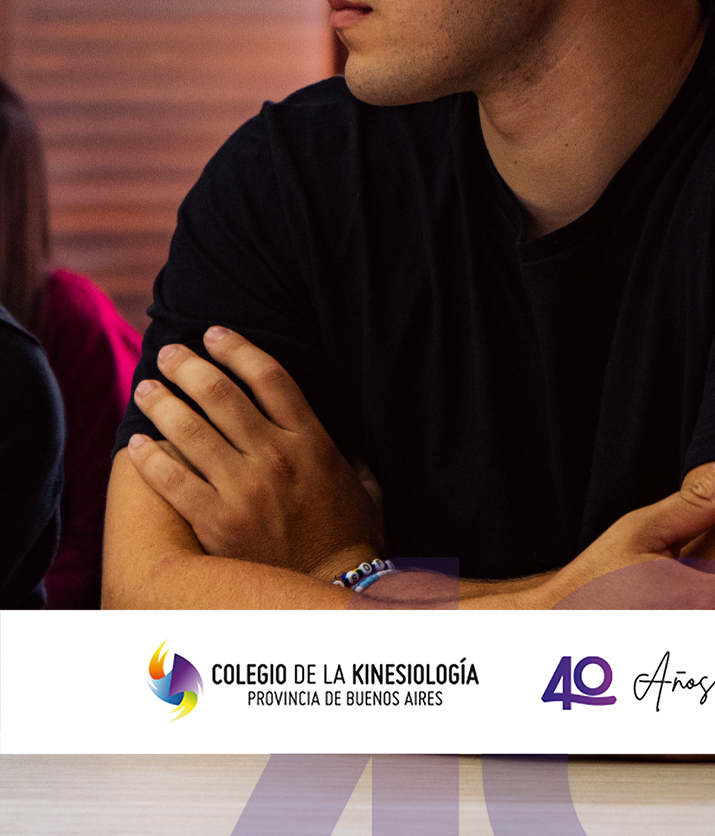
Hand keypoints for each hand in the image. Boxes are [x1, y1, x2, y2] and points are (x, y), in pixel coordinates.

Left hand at [127, 327, 380, 581]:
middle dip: (189, 366)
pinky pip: (172, 481)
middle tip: (169, 353)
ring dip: (162, 403)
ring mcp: (243, 490)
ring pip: (190, 431)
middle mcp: (275, 458)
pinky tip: (136, 445)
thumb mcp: (366, 483)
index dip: (238, 348)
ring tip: (146, 389)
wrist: (328, 591)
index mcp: (311, 442)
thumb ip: (352, 452)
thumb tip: (347, 432)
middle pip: (221, 394)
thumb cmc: (352, 537)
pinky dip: (150, 459)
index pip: (269, 377)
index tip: (215, 333)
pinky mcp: (217, 523)